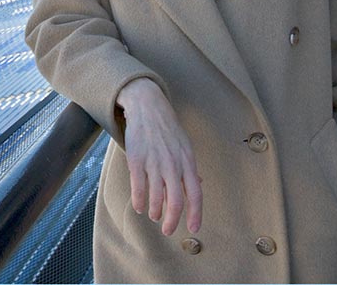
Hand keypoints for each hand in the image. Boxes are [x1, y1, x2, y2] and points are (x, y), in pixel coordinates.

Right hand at [117, 78, 201, 235]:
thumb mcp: (184, 146)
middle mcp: (172, 164)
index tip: (194, 229)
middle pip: (175, 201)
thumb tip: (199, 184)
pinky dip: (139, 201)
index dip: (196, 214)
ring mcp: (154, 162)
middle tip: (168, 230)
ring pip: (156, 197)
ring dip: (155, 211)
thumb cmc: (167, 128)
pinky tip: (139, 206)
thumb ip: (190, 167)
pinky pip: (138, 188)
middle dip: (172, 221)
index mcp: (187, 161)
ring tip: (154, 215)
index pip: (195, 193)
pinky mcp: (136, 160)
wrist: (147, 107)